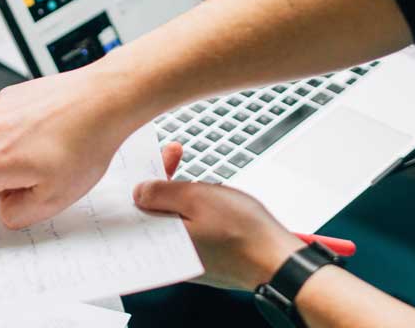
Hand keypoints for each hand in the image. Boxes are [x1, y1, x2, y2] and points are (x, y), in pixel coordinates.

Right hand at [0, 63, 153, 233]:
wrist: (106, 99)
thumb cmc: (86, 144)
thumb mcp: (55, 199)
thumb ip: (18, 213)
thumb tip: (3, 204)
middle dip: (2, 184)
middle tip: (43, 178)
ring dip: (14, 158)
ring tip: (54, 151)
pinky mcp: (10, 96)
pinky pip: (6, 127)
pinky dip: (23, 136)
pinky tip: (52, 132)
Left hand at [136, 143, 303, 290]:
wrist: (277, 261)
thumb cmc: (242, 232)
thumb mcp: (197, 198)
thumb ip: (162, 192)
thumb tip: (139, 192)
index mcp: (161, 242)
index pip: (137, 205)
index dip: (143, 175)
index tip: (155, 156)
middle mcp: (169, 256)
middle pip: (153, 210)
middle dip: (162, 179)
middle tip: (175, 153)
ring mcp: (185, 259)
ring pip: (171, 219)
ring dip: (178, 193)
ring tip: (196, 176)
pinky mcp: (202, 259)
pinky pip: (188, 231)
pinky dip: (192, 211)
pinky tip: (206, 199)